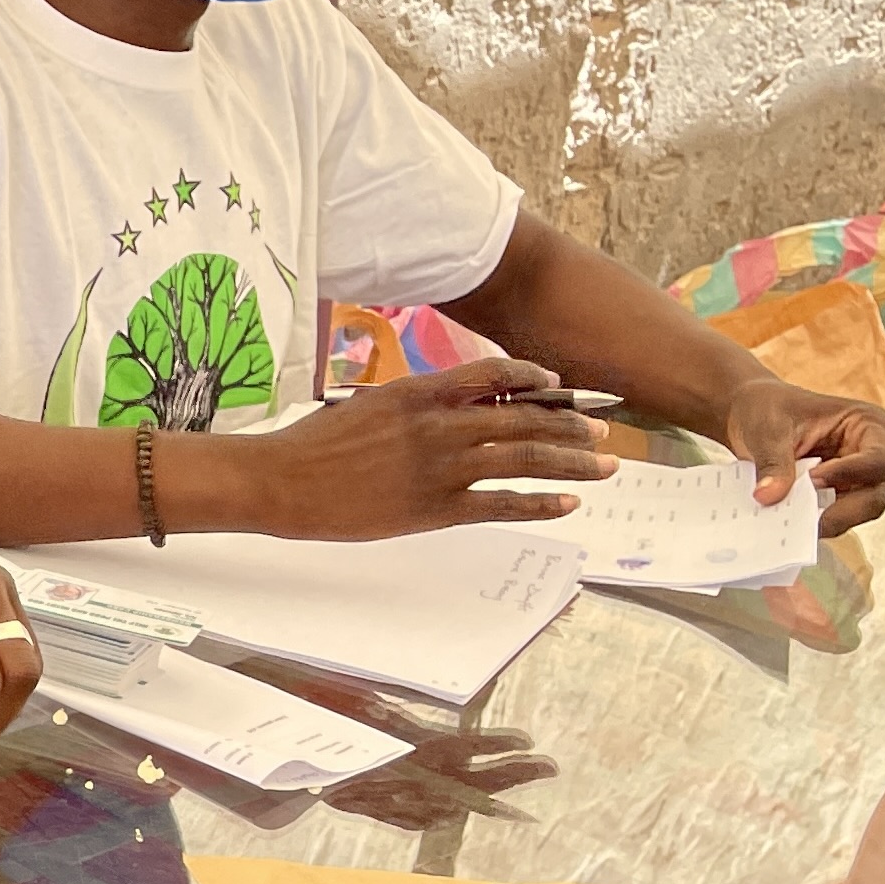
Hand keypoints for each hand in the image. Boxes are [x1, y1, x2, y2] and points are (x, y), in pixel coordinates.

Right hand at [242, 358, 610, 538]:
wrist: (280, 482)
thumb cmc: (314, 444)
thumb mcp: (367, 405)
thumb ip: (416, 404)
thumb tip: (455, 407)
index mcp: (420, 392)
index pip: (496, 375)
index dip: (536, 380)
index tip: (560, 387)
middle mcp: (440, 425)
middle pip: (524, 418)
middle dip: (570, 425)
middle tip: (601, 433)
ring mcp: (441, 467)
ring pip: (525, 459)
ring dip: (572, 463)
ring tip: (603, 468)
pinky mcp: (436, 508)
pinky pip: (502, 504)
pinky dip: (540, 504)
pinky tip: (567, 505)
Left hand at [722, 375, 884, 537]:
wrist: (751, 415)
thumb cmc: (769, 409)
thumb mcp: (767, 429)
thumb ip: (773, 463)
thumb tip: (769, 497)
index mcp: (871, 424)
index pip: (878, 458)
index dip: (850, 474)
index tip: (813, 480)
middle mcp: (876, 454)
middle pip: (876, 495)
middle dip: (841, 511)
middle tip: (802, 520)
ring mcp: (861, 479)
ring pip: (859, 513)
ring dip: (826, 519)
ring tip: (790, 521)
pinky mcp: (842, 497)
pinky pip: (837, 517)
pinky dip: (815, 522)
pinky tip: (790, 522)